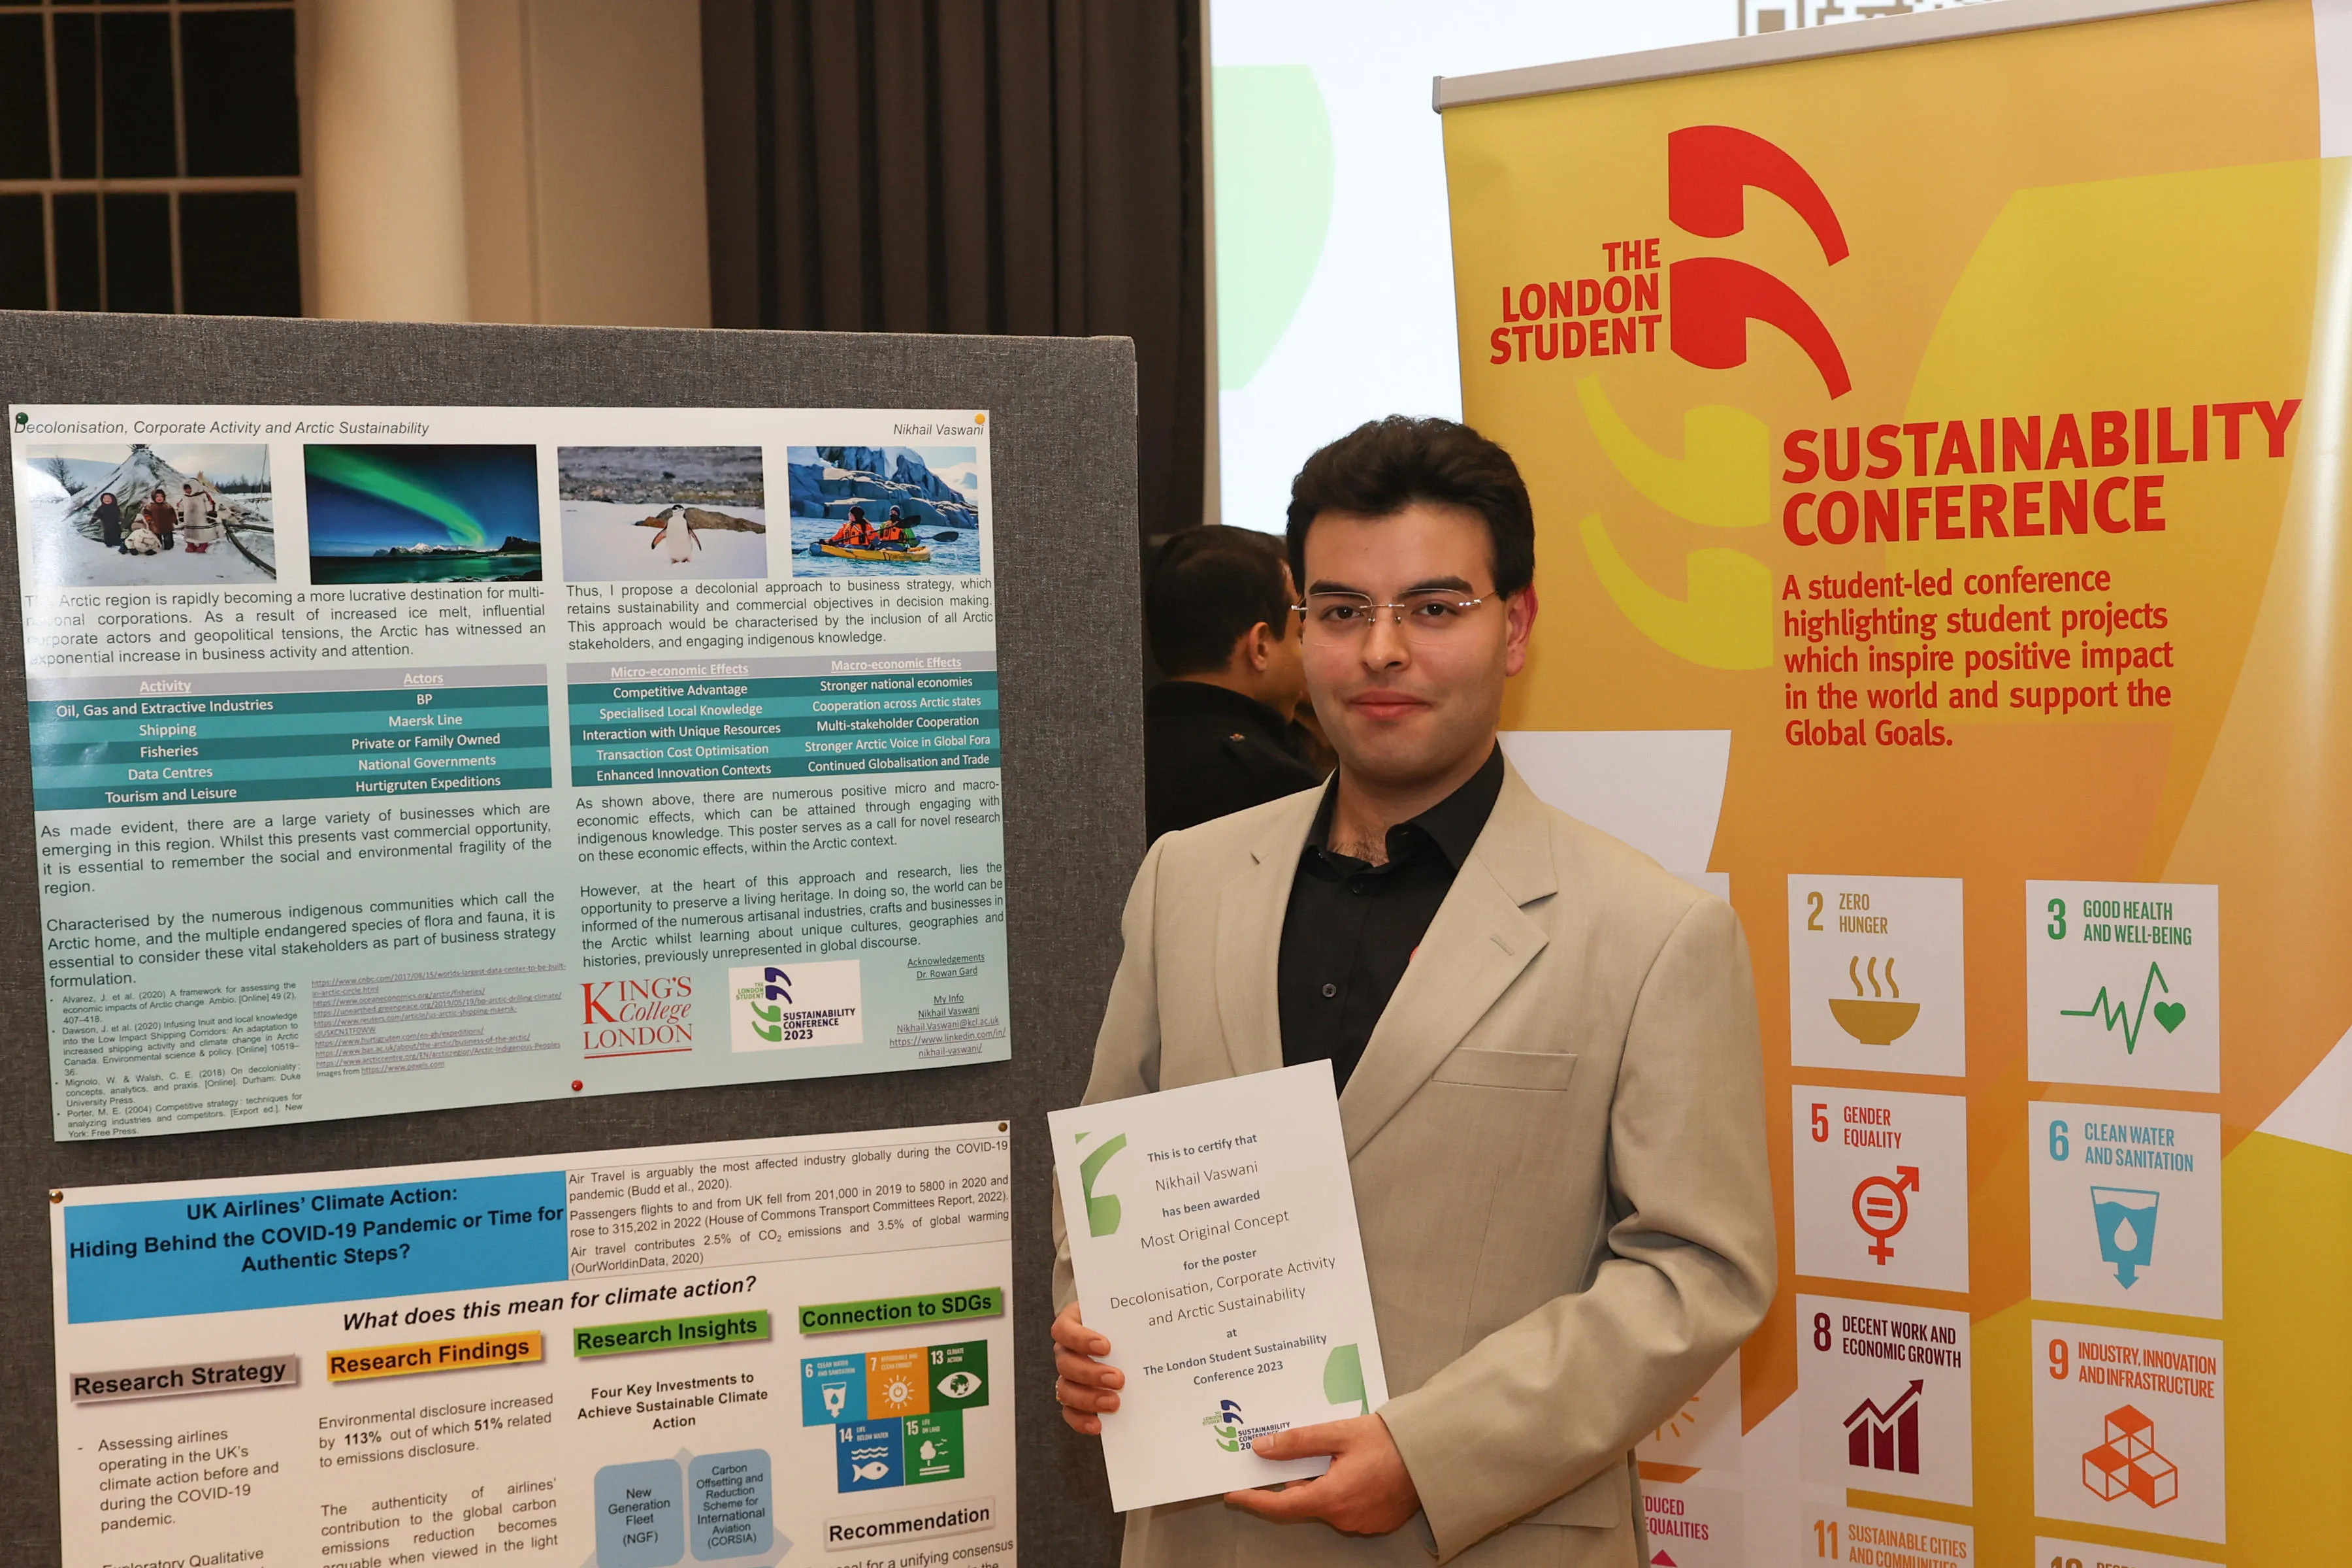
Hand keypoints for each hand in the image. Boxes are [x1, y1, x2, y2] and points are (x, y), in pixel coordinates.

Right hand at [1050, 1301, 1122, 1435]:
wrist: (1124, 1334)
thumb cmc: (1123, 1321)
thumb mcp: (1124, 1313)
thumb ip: (1135, 1315)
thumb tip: (1163, 1318)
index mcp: (1073, 1324)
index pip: (1063, 1330)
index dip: (1080, 1339)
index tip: (1106, 1346)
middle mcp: (1066, 1351)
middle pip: (1065, 1364)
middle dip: (1091, 1374)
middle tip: (1118, 1379)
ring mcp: (1068, 1376)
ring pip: (1065, 1389)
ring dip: (1088, 1398)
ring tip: (1113, 1403)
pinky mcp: (1074, 1397)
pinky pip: (1069, 1411)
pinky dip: (1081, 1419)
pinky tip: (1098, 1424)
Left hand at [1225, 1413, 1420, 1534]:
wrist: (1435, 1453)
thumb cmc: (1391, 1441)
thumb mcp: (1339, 1433)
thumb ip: (1298, 1442)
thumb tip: (1263, 1449)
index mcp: (1333, 1496)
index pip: (1281, 1506)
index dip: (1254, 1500)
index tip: (1234, 1494)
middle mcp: (1346, 1517)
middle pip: (1306, 1501)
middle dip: (1297, 1480)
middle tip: (1295, 1455)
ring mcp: (1363, 1522)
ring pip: (1328, 1503)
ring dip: (1323, 1483)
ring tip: (1336, 1454)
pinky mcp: (1377, 1521)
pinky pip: (1348, 1508)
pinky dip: (1343, 1491)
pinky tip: (1354, 1468)